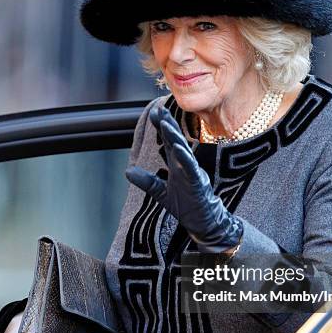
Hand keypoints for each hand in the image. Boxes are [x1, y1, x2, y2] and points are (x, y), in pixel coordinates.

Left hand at [126, 105, 242, 252]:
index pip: (168, 142)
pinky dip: (185, 158)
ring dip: (174, 137)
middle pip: (175, 141)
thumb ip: (147, 181)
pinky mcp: (198, 184)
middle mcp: (185, 165)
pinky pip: (191, 169)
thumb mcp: (161, 193)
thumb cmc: (187, 206)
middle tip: (160, 109)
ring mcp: (192, 173)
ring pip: (182, 151)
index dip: (162, 127)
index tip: (154, 112)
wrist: (204, 223)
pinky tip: (178, 148)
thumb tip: (127, 171)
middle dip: (168, 124)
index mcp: (177, 165)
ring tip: (165, 124)